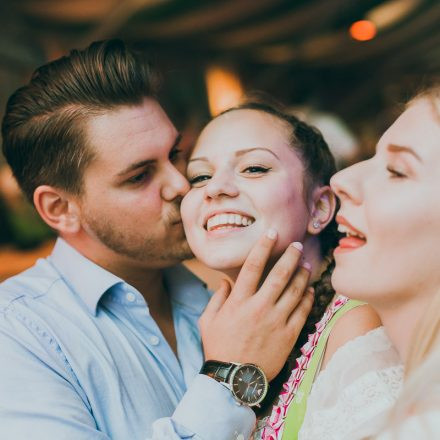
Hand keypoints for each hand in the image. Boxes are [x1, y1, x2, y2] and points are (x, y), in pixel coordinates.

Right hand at [199, 229, 313, 380]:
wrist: (235, 379)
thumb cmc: (219, 348)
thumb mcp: (208, 321)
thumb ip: (216, 298)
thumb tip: (225, 281)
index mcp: (239, 301)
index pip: (253, 266)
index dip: (263, 247)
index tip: (272, 233)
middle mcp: (259, 307)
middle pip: (280, 274)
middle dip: (290, 256)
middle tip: (297, 244)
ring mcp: (276, 320)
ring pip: (295, 290)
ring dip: (302, 274)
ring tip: (306, 263)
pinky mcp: (289, 335)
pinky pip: (303, 311)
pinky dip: (308, 298)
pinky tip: (310, 289)